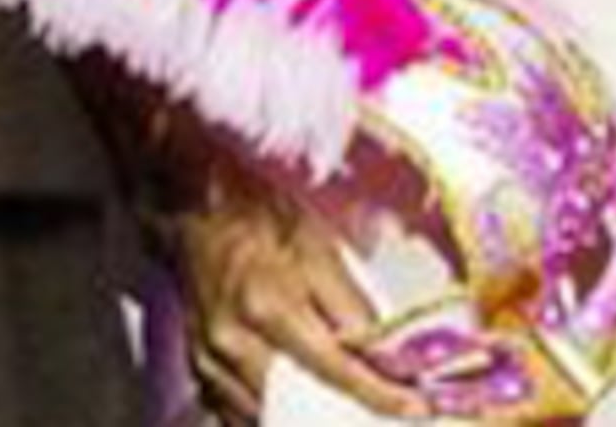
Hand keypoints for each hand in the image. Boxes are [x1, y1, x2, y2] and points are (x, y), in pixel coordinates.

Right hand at [154, 156, 433, 424]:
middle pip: (299, 406)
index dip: (378, 394)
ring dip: (302, 421)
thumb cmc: (264, 219)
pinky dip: (265, 417)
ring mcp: (211, 362)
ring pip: (264, 417)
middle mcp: (235, 345)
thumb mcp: (319, 246)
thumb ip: (350, 303)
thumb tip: (382, 348)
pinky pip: (234, 412)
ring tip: (338, 412)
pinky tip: (290, 412)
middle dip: (340, 416)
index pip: (336, 368)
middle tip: (378, 413)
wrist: (200, 209)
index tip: (415, 408)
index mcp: (270, 309)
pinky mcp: (199, 368)